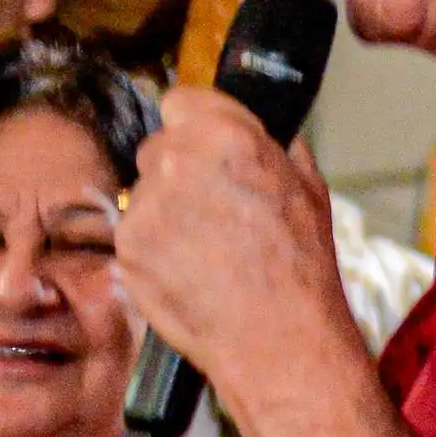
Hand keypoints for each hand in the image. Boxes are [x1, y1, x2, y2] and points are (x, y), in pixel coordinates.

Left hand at [116, 90, 360, 403]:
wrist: (276, 336)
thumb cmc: (299, 267)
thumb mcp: (308, 186)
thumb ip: (271, 145)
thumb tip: (254, 127)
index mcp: (226, 135)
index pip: (181, 100)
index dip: (195, 125)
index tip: (203, 147)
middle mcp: (178, 161)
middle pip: (159, 146)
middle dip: (180, 171)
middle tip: (211, 209)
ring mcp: (146, 203)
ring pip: (144, 190)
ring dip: (164, 210)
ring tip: (205, 248)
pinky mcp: (127, 244)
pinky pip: (133, 230)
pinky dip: (152, 246)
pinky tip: (187, 268)